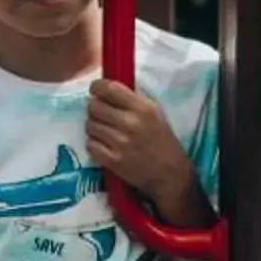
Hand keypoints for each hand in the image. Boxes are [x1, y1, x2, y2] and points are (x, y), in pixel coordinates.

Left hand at [88, 77, 194, 208]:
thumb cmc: (161, 140)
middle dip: (94, 108)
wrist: (170, 173)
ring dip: (94, 127)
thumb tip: (106, 88)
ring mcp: (121, 143)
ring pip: (90, 125)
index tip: (95, 90)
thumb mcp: (154, 112)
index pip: (109, 89)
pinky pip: (90, 145)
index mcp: (142, 108)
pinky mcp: (113, 161)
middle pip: (94, 107)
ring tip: (105, 131)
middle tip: (100, 114)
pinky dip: (94, 144)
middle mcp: (131, 123)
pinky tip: (104, 145)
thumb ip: (132, 100)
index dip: (97, 87)